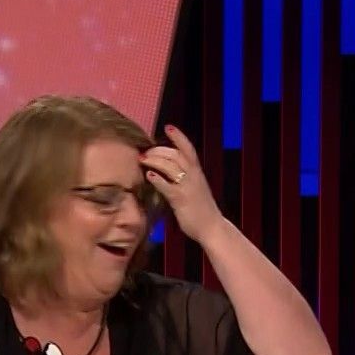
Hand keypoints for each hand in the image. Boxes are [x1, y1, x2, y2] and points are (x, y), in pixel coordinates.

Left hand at [141, 125, 223, 242]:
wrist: (212, 227)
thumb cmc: (201, 210)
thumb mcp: (194, 189)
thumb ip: (182, 179)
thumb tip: (164, 173)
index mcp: (197, 172)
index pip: (188, 149)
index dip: (178, 137)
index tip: (168, 127)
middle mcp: (193, 176)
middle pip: (175, 154)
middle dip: (158, 150)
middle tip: (145, 152)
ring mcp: (187, 187)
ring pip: (170, 166)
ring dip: (154, 160)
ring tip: (142, 159)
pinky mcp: (181, 200)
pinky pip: (167, 186)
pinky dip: (157, 179)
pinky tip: (148, 175)